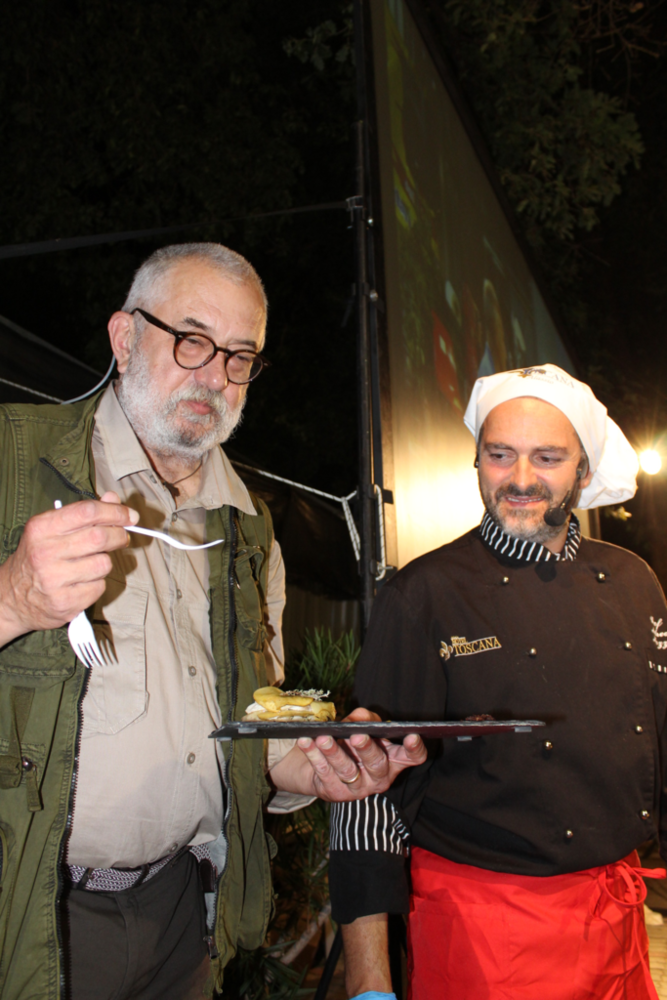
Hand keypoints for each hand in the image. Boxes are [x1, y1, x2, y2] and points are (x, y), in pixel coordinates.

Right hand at [0, 491, 138, 645]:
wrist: (12, 598)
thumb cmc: (37, 559)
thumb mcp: (51, 530)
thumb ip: (83, 514)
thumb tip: (113, 499)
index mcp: (41, 528)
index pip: (87, 511)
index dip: (115, 512)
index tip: (130, 516)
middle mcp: (45, 552)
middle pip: (100, 537)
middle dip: (119, 536)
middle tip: (122, 537)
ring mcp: (54, 579)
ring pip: (103, 564)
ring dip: (105, 562)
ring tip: (90, 564)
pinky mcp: (64, 602)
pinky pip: (99, 587)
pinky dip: (97, 583)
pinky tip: (82, 582)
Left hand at [269, 708, 426, 801]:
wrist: (323, 764)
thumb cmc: (350, 742)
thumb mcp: (361, 726)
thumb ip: (363, 718)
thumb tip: (359, 718)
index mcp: (393, 760)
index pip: (413, 757)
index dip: (415, 748)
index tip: (412, 735)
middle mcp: (380, 777)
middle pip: (377, 764)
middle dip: (366, 749)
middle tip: (356, 735)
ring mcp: (358, 789)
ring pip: (347, 770)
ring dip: (334, 752)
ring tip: (323, 738)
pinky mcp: (335, 793)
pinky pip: (324, 773)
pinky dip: (314, 756)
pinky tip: (306, 742)